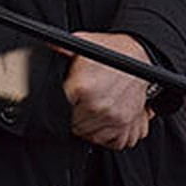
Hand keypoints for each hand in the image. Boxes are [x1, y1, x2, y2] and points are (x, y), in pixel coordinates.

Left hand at [62, 32, 152, 149]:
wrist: (141, 56)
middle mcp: (98, 106)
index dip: (59, 105)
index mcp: (82, 87)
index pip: (59, 110)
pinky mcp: (127, 126)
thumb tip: (44, 45)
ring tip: (90, 110)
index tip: (65, 99)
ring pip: (89, 135)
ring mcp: (114, 119)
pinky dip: (105, 134)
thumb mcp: (82, 43)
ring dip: (87, 126)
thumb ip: (59, 47)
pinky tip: (103, 119)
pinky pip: (109, 142)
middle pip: (72, 125)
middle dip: (72, 116)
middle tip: (78, 103)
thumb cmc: (112, 51)